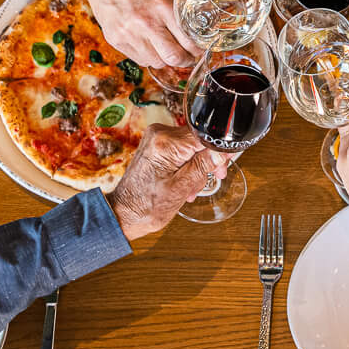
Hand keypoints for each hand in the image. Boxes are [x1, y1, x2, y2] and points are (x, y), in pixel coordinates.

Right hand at [75, 0, 193, 68]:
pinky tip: (150, 44)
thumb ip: (179, 0)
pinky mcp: (114, 38)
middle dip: (185, 60)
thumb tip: (198, 15)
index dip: (198, 49)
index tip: (199, 48)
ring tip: (167, 49)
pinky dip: (148, 55)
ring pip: (156, 62)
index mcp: (162, 5)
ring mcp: (128, 33)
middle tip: (188, 56)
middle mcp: (145, 23)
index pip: (188, 41)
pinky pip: (138, 58)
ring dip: (165, 58)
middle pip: (173, 58)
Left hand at [110, 125, 229, 237]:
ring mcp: (156, 138)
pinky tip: (184, 180)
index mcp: (166, 144)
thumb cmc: (146, 206)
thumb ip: (203, 166)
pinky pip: (181, 149)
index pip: (204, 135)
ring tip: (191, 186)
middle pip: (199, 139)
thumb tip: (222, 152)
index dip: (218, 148)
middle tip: (211, 177)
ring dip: (197, 165)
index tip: (223, 163)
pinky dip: (187, 164)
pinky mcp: (156, 145)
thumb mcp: (181, 188)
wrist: (124, 213)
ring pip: (192, 145)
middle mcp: (159, 134)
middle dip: (208, 160)